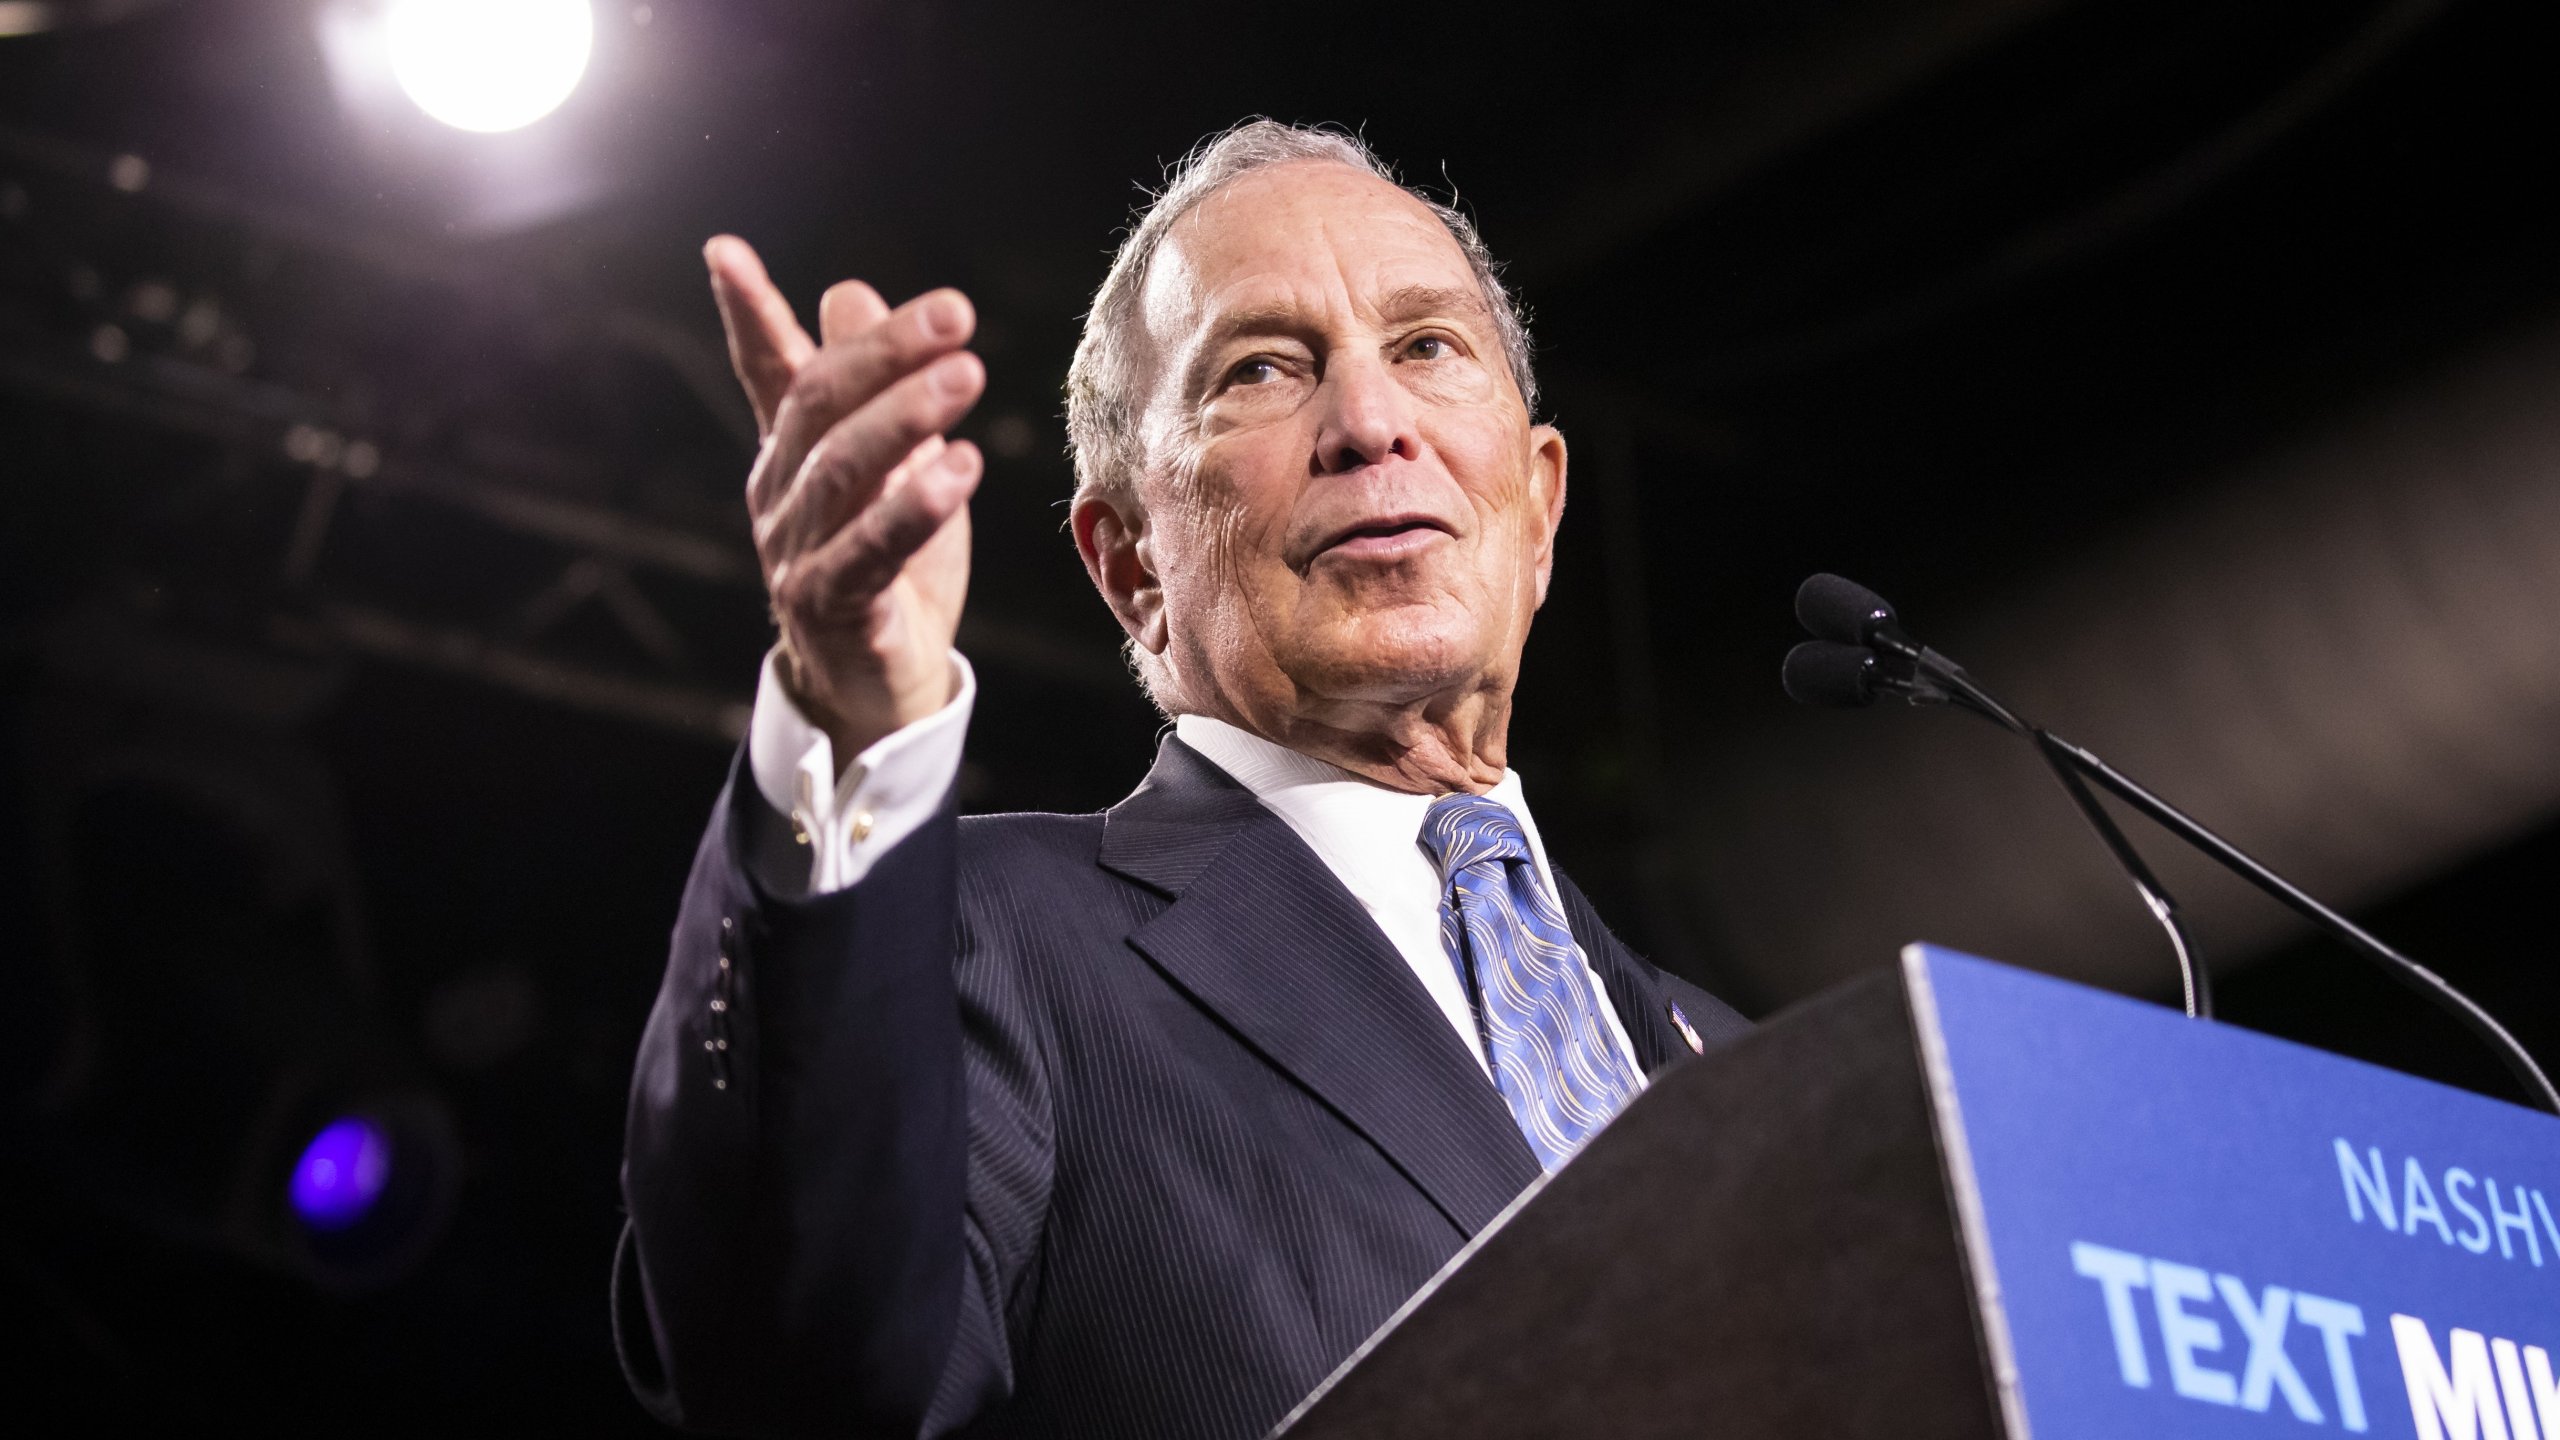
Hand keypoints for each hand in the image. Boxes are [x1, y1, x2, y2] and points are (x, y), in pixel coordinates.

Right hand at [706, 235, 984, 766]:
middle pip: (821, 406)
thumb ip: (867, 386)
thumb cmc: (889, 563)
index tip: (723, 251)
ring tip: (966, 376)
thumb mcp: (888, 464)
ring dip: (907, 417)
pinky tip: (961, 468)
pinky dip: (913, 507)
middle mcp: (782, 494)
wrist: (879, 682)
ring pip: (844, 472)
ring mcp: (798, 551)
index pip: (766, 371)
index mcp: (789, 453)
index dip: (747, 313)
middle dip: (884, 352)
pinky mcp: (831, 606)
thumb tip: (848, 290)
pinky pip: (869, 550)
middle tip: (954, 314)